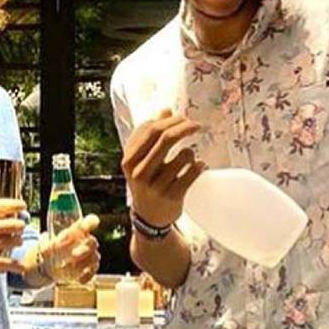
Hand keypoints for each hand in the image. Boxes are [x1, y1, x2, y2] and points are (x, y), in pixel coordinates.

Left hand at [41, 214, 100, 283]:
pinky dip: (87, 275)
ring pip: (94, 257)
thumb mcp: (46, 247)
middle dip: (84, 248)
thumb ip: (45, 244)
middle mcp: (86, 241)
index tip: (92, 222)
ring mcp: (90, 254)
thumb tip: (45, 241)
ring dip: (82, 263)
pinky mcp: (91, 267)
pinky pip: (94, 270)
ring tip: (67, 268)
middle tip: (73, 254)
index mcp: (77, 231)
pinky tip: (79, 279)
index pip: (89, 222)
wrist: (53, 267)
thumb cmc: (52, 252)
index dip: (91, 222)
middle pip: (93, 242)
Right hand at [122, 109, 205, 227]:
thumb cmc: (146, 181)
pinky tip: (199, 166)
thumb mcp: (141, 159)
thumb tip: (165, 110)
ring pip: (183, 156)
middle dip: (184, 127)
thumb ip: (150, 135)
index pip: (150, 130)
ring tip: (189, 158)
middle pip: (166, 138)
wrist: (148, 218)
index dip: (170, 120)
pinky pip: (192, 173)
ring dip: (191, 152)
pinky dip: (199, 166)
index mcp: (129, 160)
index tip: (183, 118)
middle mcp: (139, 173)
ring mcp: (156, 187)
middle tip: (196, 125)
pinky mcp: (172, 197)